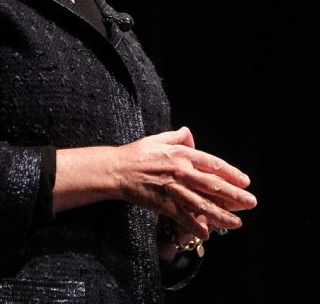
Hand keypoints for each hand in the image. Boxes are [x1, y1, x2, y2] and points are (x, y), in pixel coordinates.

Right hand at [115, 127, 256, 239]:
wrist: (117, 169)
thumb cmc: (137, 153)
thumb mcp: (158, 138)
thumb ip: (177, 136)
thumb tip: (189, 134)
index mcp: (181, 153)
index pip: (212, 163)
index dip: (231, 173)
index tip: (245, 181)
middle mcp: (180, 170)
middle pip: (213, 184)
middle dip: (235, 195)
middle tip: (251, 202)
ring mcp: (172, 188)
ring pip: (202, 204)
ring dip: (221, 214)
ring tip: (237, 223)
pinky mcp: (163, 203)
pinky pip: (183, 216)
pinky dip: (195, 225)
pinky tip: (207, 234)